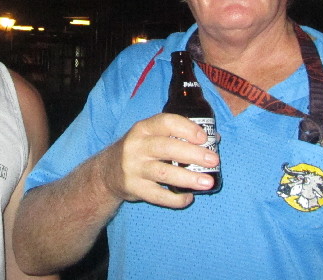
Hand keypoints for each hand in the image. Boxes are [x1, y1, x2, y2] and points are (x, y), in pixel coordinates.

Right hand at [99, 113, 218, 208]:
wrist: (107, 172)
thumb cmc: (139, 150)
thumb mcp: (151, 136)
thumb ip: (178, 135)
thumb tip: (215, 139)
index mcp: (143, 129)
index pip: (166, 123)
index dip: (187, 129)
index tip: (205, 138)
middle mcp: (136, 146)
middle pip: (167, 148)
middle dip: (193, 154)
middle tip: (214, 160)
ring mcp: (133, 168)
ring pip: (163, 173)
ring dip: (188, 178)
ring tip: (208, 182)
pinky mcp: (133, 188)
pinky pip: (157, 195)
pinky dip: (175, 199)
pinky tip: (189, 198)